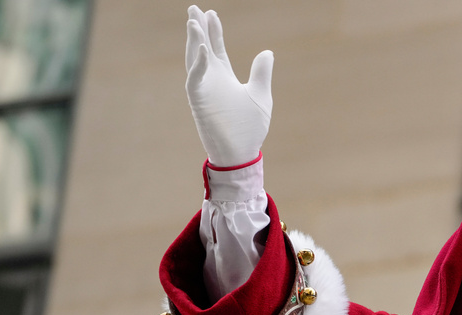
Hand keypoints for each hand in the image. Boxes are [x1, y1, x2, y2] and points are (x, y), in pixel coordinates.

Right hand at [185, 6, 272, 166]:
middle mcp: (212, 80)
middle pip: (202, 48)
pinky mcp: (199, 102)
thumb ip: (262, 73)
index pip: (216, 49)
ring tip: (194, 22)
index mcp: (225, 77)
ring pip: (195, 60)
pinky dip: (198, 65)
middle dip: (198, 29)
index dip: (214, 31)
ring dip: (194, 42)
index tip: (212, 14)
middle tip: (194, 8)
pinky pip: (195, 80)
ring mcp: (204, 90)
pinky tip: (203, 50)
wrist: (242, 153)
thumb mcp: (261, 96)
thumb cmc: (251, 128)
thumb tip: (267, 52)